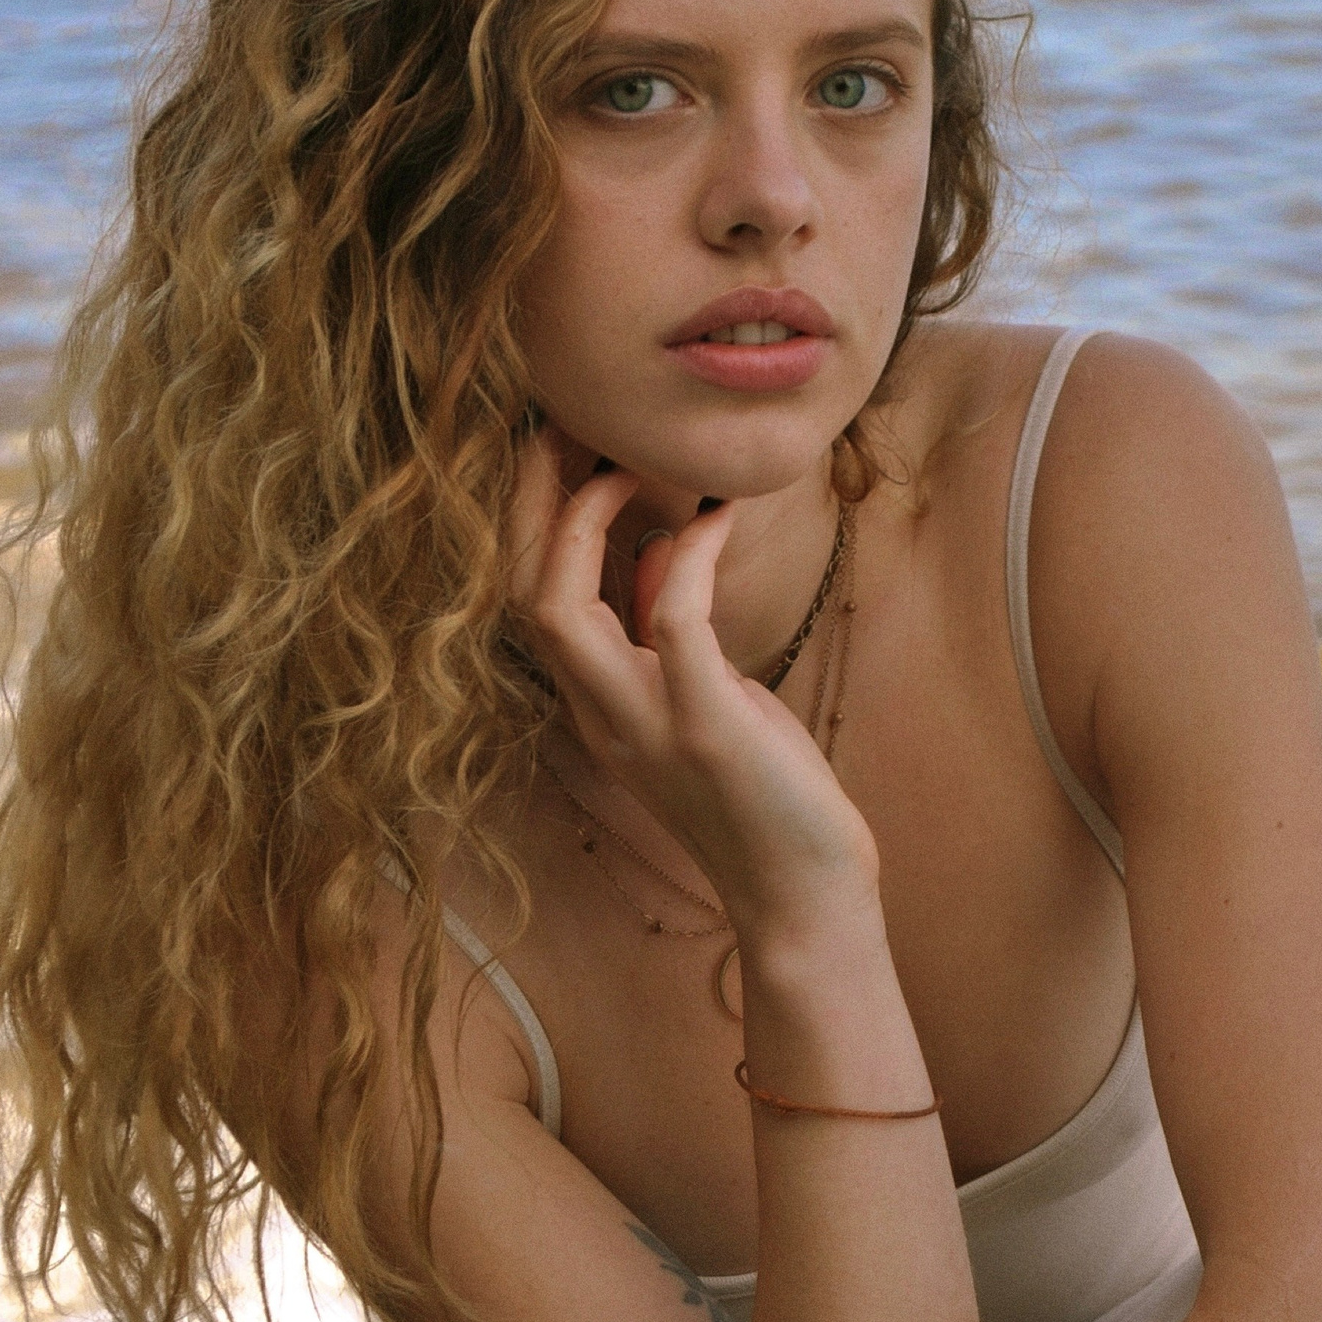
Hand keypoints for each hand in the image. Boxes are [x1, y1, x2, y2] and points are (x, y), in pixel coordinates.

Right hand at [508, 427, 877, 939]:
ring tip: (622, 458)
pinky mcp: (705, 725)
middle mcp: (600, 715)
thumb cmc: (764, 796)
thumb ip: (663, 635)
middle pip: (519, 591)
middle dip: (533, 500)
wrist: (801, 896)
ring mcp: (645, 722)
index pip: (527, 597)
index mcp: (595, 707)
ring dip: (581, 520)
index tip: (568, 448)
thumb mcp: (702, 701)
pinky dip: (689, 555)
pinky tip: (720, 516)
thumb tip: (656, 549)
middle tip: (567, 426)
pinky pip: (671, 618)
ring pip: (556, 607)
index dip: (534, 517)